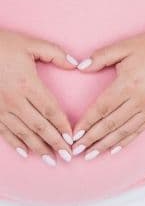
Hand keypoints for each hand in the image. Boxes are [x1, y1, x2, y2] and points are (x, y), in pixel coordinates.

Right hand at [0, 30, 75, 164]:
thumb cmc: (3, 45)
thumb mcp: (31, 45)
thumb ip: (56, 54)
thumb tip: (76, 65)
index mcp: (27, 84)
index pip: (50, 110)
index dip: (62, 126)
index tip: (72, 138)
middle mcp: (13, 100)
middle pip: (39, 126)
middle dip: (54, 143)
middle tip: (68, 157)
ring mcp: (0, 108)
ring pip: (22, 133)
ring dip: (37, 147)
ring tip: (50, 160)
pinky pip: (3, 131)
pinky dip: (15, 143)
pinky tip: (24, 152)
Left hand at [74, 31, 144, 156]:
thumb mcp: (125, 46)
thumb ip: (101, 56)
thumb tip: (80, 67)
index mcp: (128, 84)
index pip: (102, 108)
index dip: (86, 123)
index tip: (73, 134)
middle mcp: (139, 100)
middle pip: (110, 124)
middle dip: (91, 139)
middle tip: (75, 150)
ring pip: (124, 131)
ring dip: (106, 144)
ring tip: (91, 155)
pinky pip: (138, 131)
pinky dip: (125, 142)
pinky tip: (114, 149)